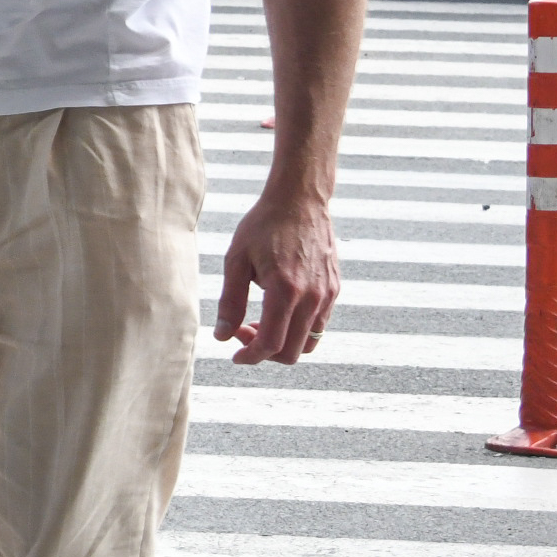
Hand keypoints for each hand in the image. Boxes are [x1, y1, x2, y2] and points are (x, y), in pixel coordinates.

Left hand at [211, 186, 339, 366]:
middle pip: (291, 352)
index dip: (251, 357)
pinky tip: (279, 309)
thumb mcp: (237, 260)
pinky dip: (298, 330)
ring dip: (283, 343)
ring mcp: (327, 295)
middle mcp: (311, 297)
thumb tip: (222, 336)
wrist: (300, 200)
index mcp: (285, 291)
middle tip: (243, 331)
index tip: (236, 355)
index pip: (271, 344)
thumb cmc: (264, 226)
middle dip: (264, 352)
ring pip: (308, 343)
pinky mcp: (334, 289)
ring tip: (261, 322)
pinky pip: (319, 325)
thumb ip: (230, 302)